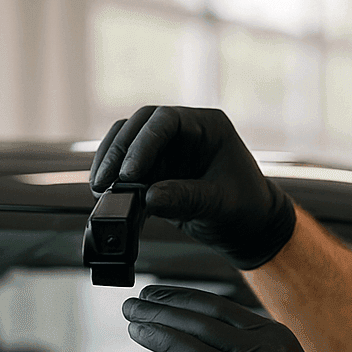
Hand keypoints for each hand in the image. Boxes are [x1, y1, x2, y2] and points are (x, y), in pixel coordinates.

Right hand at [90, 107, 296, 269]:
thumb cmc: (247, 209)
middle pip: (139, 128)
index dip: (143, 143)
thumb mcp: (220, 204)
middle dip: (118, 153)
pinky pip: (127, 170)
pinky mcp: (157, 171)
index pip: (166, 121)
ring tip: (101, 192)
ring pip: (126, 145)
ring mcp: (168, 150)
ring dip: (110, 165)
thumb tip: (149, 198)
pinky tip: (107, 201)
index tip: (131, 173)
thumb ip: (186, 198)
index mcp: (207, 126)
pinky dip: (115, 183)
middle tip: (105, 183)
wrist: (250, 230)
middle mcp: (184, 132)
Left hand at [124, 285, 351, 351]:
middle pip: (206, 310)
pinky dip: (161, 340)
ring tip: (132, 314)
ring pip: (195, 326)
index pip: (223, 307)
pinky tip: (141, 334)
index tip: (162, 297)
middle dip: (167, 302)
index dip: (187, 299)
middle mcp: (268, 338)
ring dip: (157, 317)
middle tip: (138, 302)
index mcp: (277, 335)